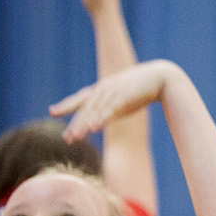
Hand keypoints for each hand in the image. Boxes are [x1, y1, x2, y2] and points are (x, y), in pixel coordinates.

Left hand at [50, 60, 176, 141]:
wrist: (162, 77)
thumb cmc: (143, 88)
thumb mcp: (124, 96)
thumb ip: (112, 105)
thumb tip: (103, 116)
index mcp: (103, 88)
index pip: (81, 98)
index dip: (66, 105)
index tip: (52, 112)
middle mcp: (105, 89)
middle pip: (86, 108)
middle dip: (76, 124)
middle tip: (67, 138)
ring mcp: (114, 92)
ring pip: (96, 110)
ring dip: (85, 124)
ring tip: (76, 137)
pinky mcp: (125, 96)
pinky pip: (110, 109)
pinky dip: (101, 118)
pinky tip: (94, 128)